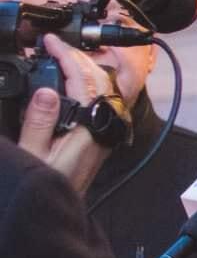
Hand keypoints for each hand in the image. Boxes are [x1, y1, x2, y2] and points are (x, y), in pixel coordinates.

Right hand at [16, 38, 122, 193]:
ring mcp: (103, 134)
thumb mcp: (32, 155)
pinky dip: (85, 85)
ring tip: (59, 57)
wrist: (56, 213)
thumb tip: (45, 91)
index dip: (68, 57)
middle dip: (77, 58)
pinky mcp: (98, 139)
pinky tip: (68, 81)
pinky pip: (98, 103)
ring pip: (103, 91)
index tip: (50, 43)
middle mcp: (101, 131)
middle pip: (99, 82)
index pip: (85, 83)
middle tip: (52, 46)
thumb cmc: (45, 188)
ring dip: (84, 70)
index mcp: (87, 132)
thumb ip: (38, 122)